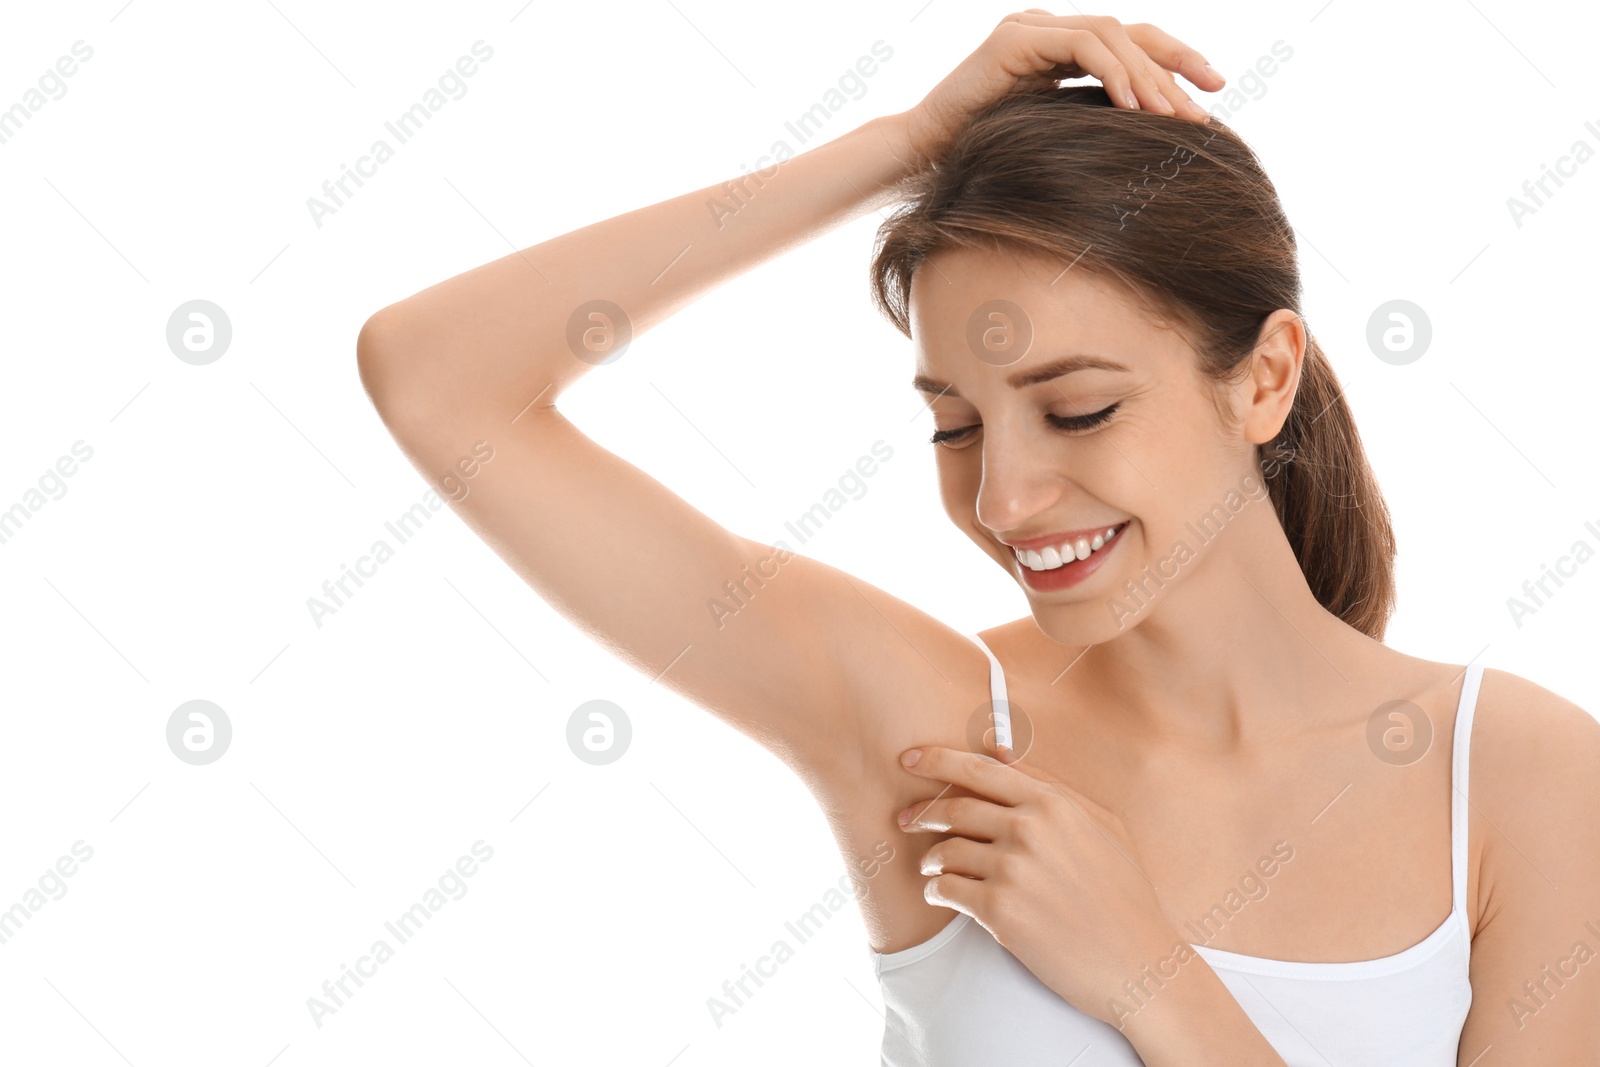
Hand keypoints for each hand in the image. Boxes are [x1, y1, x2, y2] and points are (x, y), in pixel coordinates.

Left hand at [895, 744, 1186, 1028]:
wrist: (1137, 962)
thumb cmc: (1124, 895)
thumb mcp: (1102, 826)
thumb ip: (1053, 787)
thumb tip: (1001, 753)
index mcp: (1053, 804)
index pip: (979, 769)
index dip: (936, 759)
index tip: (910, 758)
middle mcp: (1029, 830)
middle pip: (953, 808)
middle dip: (921, 813)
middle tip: (904, 820)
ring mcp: (1013, 870)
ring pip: (944, 851)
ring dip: (929, 858)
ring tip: (931, 866)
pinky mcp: (999, 911)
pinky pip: (945, 890)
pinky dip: (935, 891)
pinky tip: (941, 895)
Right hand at [901, 11, 1223, 165]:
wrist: (923, 153)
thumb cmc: (979, 156)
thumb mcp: (1050, 137)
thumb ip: (1088, 123)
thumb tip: (1146, 141)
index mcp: (1058, 50)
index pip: (1128, 43)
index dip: (1173, 61)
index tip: (1212, 90)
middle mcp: (1047, 29)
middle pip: (1129, 32)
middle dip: (1176, 62)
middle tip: (1211, 95)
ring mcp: (1031, 28)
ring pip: (1111, 35)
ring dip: (1148, 76)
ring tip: (1172, 116)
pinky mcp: (1017, 38)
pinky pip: (1083, 45)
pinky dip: (1115, 73)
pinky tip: (1134, 108)